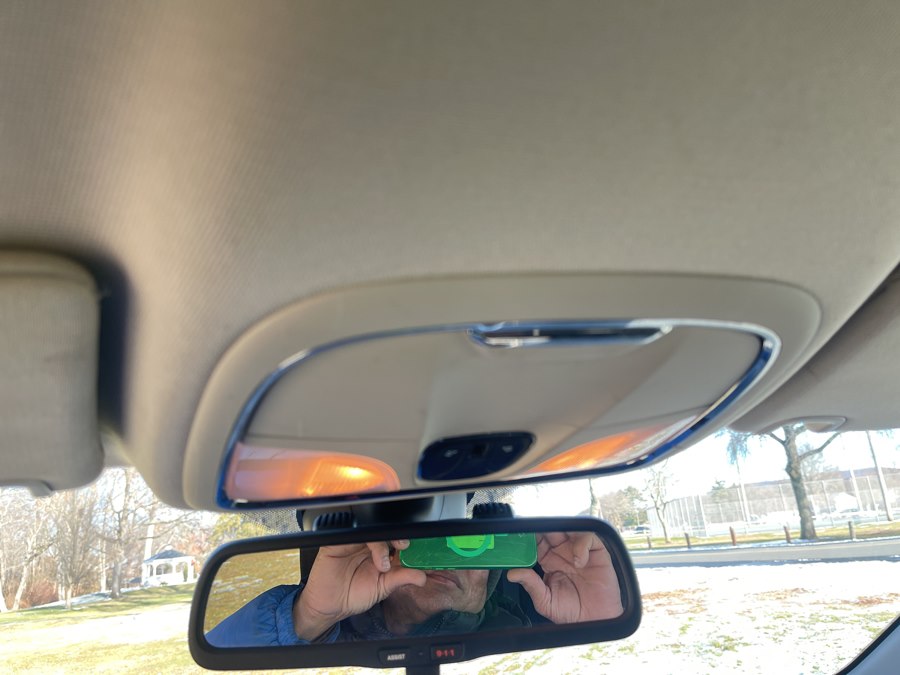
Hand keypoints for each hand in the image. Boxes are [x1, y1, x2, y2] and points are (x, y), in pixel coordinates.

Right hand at [292, 540, 425, 639]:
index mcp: (379, 552)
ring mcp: (352, 542)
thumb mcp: (383, 588)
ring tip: (383, 565)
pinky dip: (363, 542)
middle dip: (396, 536)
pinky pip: (351, 535)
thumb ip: (402, 579)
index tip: (415, 548)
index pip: (394, 539)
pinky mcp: (336, 543)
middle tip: (403, 546)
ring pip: (370, 532)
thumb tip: (422, 577)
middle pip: (384, 531)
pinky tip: (371, 558)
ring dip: (382, 545)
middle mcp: (366, 545)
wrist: (330, 607)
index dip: (405, 540)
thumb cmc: (354, 595)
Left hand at [506, 532, 622, 623]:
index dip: (531, 537)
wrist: (595, 621)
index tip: (523, 536)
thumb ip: (530, 585)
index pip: (537, 542)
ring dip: (563, 533)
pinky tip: (579, 562)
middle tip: (539, 532)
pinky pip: (588, 538)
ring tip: (558, 544)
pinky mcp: (596, 553)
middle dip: (545, 529)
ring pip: (569, 530)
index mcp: (548, 561)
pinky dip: (582, 546)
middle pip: (551, 532)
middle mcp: (563, 553)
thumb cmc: (571, 612)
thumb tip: (511, 574)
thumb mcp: (545, 601)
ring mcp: (579, 551)